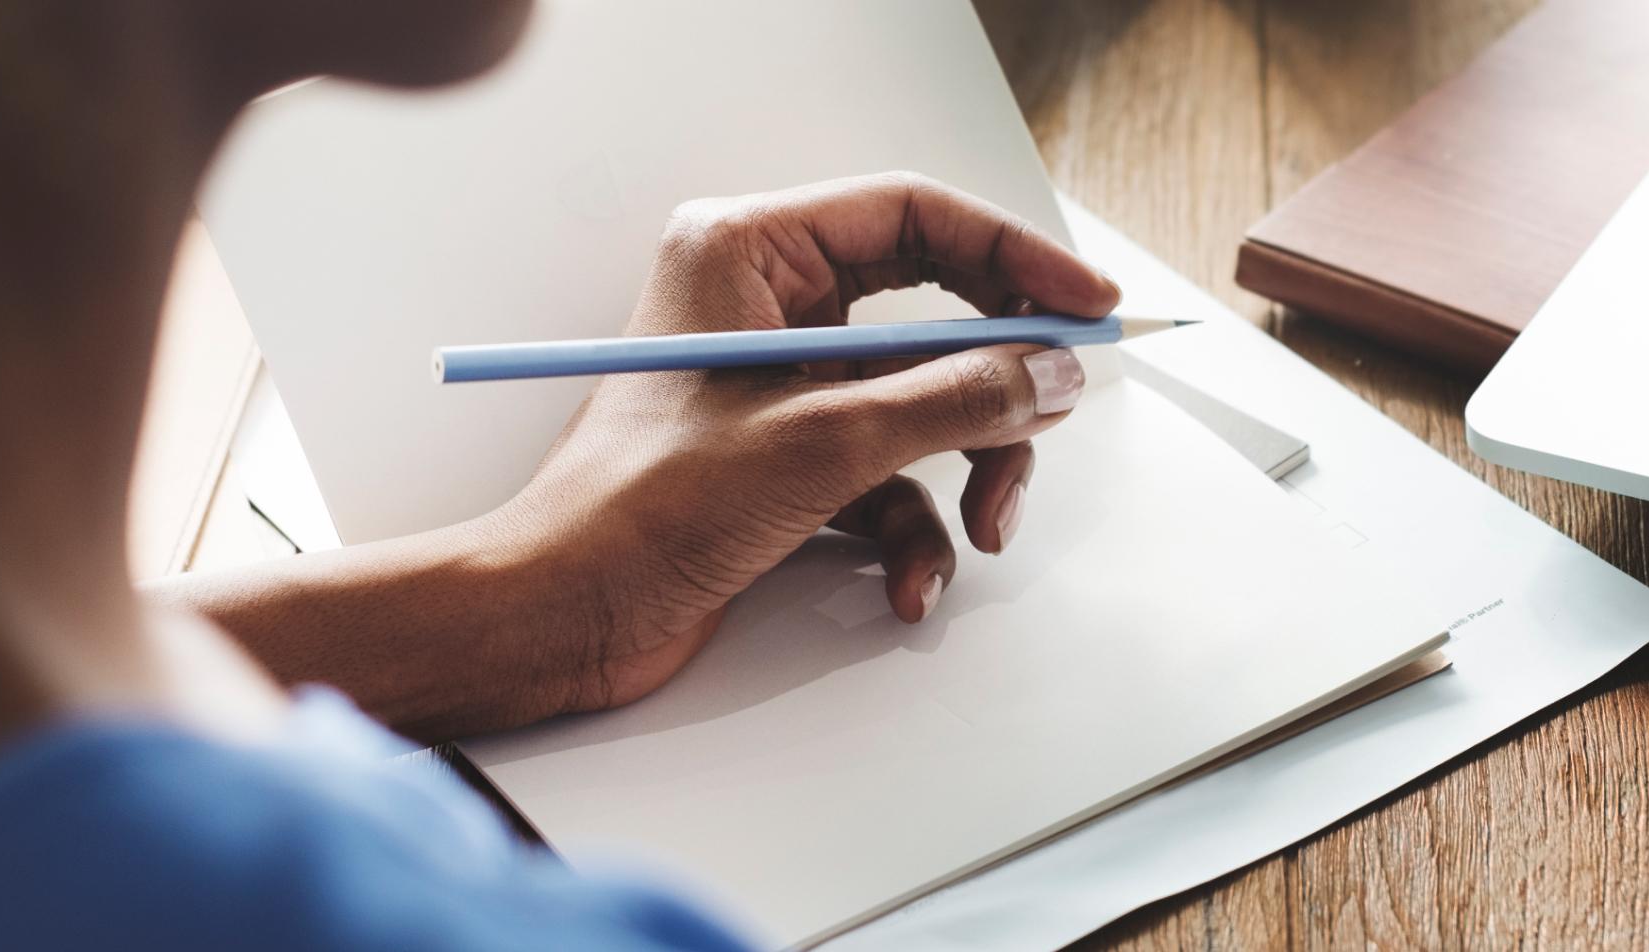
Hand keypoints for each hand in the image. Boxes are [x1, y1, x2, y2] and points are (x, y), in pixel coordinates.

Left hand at [475, 172, 1116, 715]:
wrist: (561, 617)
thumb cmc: (640, 510)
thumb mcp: (823, 444)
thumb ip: (952, 400)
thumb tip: (1050, 373)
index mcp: (748, 251)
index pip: (914, 215)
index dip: (1014, 256)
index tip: (1087, 306)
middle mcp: (765, 304)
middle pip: (933, 315)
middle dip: (993, 387)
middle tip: (1050, 417)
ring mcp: (778, 384)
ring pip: (922, 404)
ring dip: (964, 472)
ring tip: (981, 529)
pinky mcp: (785, 459)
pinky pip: (889, 475)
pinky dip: (912, 532)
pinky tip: (906, 585)